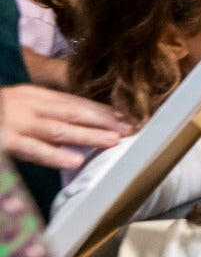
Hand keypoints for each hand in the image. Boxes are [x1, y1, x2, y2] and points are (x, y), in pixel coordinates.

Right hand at [1, 84, 132, 168]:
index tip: (127, 116)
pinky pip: (31, 149)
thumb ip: (46, 111)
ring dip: (87, 136)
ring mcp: (14, 123)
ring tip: (113, 141)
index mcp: (33, 95)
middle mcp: (26, 105)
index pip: (74, 102)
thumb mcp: (20, 105)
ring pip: (58, 130)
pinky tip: (73, 161)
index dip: (101, 109)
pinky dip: (53, 155)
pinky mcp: (3, 142)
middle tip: (131, 128)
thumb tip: (81, 122)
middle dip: (103, 120)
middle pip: (72, 112)